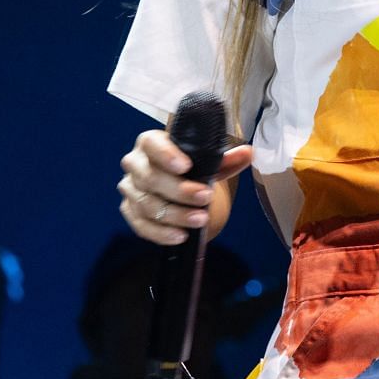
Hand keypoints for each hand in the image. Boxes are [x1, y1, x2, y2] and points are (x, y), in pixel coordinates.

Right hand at [117, 128, 254, 245]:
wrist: (175, 185)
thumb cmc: (189, 168)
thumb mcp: (207, 162)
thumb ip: (226, 159)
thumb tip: (248, 153)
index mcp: (150, 143)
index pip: (151, 144)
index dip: (166, 155)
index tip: (186, 165)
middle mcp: (135, 164)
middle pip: (150, 178)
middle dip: (179, 190)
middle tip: (205, 197)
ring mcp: (130, 189)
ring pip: (148, 204)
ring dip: (175, 214)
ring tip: (200, 220)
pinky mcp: (130, 211)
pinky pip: (141, 225)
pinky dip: (160, 233)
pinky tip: (180, 236)